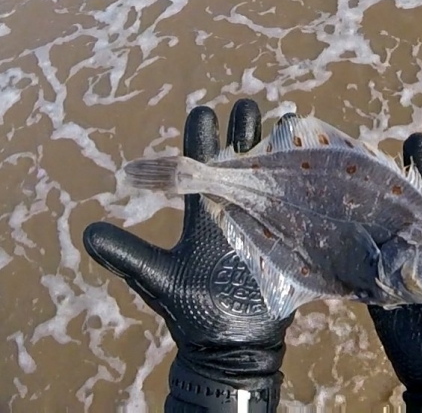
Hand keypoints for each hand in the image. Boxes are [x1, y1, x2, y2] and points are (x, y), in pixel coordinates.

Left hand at [82, 100, 293, 409]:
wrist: (233, 343)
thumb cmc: (195, 310)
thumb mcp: (158, 279)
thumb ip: (127, 255)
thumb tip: (87, 232)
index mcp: (202, 211)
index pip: (199, 164)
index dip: (202, 137)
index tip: (205, 114)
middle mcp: (230, 208)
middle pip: (237, 159)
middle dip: (243, 131)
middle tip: (248, 107)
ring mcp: (259, 219)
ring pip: (266, 173)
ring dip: (272, 145)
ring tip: (281, 117)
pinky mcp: (283, 235)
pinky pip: (292, 200)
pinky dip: (298, 175)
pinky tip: (306, 152)